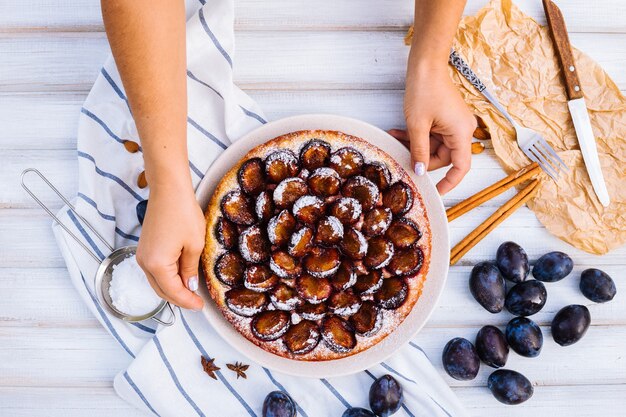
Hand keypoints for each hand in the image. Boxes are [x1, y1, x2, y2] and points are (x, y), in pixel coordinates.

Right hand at [136, 184, 204, 309]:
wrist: (168, 190)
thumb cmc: (182, 213)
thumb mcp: (194, 244)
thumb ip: (190, 269)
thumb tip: (189, 286)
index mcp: (157, 265)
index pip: (173, 292)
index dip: (188, 301)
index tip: (201, 306)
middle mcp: (145, 263)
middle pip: (162, 290)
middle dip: (180, 298)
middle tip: (197, 302)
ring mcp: (143, 255)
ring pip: (158, 282)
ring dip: (173, 288)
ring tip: (192, 291)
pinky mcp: (145, 248)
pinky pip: (156, 270)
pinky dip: (168, 277)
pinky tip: (182, 275)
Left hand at [399, 60, 475, 193]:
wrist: (426, 64)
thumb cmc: (424, 89)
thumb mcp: (417, 125)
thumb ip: (419, 151)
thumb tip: (420, 172)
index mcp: (461, 133)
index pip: (461, 167)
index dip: (450, 182)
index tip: (436, 192)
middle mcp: (462, 129)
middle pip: (444, 157)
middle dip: (422, 159)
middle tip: (401, 157)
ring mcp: (454, 124)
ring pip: (434, 146)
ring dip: (415, 146)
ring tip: (395, 140)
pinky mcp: (445, 118)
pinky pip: (432, 135)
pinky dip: (417, 136)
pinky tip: (398, 133)